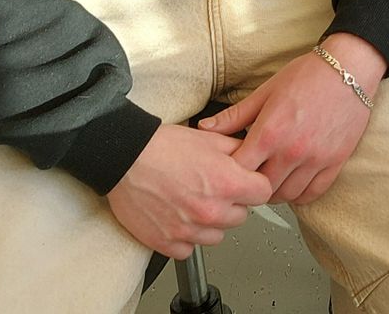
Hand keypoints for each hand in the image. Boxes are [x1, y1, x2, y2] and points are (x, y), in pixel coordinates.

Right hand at [108, 124, 274, 258]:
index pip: (263, 194)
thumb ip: (239, 151)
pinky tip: (178, 218)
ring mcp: (189, 230)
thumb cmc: (163, 147)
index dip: (254, 185)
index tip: (245, 183)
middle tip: (212, 189)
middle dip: (232, 203)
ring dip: (210, 222)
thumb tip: (253, 158)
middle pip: (241, 217)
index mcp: (227, 183)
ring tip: (193, 202)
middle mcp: (211, 211)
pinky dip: (186, 238)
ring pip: (217, 235)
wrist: (125, 158)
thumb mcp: (210, 138)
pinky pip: (189, 249)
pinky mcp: (167, 243)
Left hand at [202, 32, 381, 205]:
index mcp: (270, 132)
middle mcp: (292, 151)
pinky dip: (300, 194)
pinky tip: (293, 183)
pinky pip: (313, 193)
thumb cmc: (308, 75)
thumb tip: (206, 128)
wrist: (350, 68)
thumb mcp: (266, 91)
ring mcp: (316, 159)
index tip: (229, 170)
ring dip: (275, 192)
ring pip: (287, 195)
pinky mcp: (335, 162)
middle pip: (261, 188)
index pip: (239, 171)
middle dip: (251, 186)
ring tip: (270, 180)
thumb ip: (235, 115)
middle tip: (248, 178)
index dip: (231, 174)